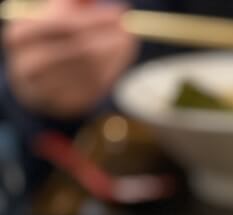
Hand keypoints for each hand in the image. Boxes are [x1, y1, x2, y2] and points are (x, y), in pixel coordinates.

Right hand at [3, 0, 137, 118]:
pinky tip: (117, 60)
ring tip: (126, 42)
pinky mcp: (66, 104)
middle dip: (111, 37)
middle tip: (130, 29)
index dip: (96, 19)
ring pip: (93, 69)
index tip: (120, 13)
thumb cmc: (48, 43)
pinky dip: (113, 70)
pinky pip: (97, 86)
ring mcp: (47, 89)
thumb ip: (72, 5)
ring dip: (116, 53)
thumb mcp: (53, 19)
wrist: (36, 87)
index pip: (64, 25)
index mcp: (19, 37)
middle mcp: (27, 65)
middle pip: (81, 49)